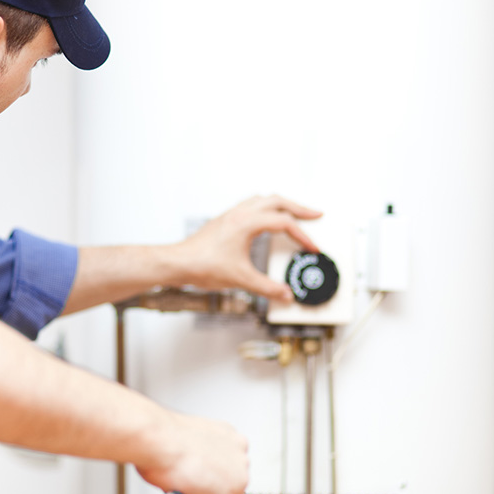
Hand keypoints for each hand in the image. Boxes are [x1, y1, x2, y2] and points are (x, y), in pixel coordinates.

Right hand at [135, 413, 248, 493]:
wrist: (156, 438)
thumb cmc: (159, 438)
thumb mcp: (179, 449)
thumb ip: (189, 465)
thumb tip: (185, 484)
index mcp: (225, 433)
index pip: (226, 463)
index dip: (217, 480)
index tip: (211, 493)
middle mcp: (237, 448)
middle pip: (230, 482)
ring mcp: (238, 470)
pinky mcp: (232, 492)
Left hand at [173, 195, 321, 300]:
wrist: (178, 263)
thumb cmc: (202, 266)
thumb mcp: (241, 279)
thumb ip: (267, 288)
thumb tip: (285, 294)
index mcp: (246, 222)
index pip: (284, 223)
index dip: (302, 236)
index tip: (312, 248)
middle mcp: (239, 213)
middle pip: (277, 201)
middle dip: (299, 208)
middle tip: (315, 215)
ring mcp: (231, 215)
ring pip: (263, 199)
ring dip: (281, 204)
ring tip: (294, 213)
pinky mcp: (225, 221)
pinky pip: (251, 205)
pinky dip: (265, 208)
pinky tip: (266, 220)